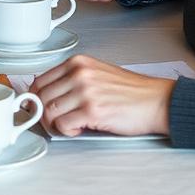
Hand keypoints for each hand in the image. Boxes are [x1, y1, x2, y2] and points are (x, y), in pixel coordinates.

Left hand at [32, 54, 173, 137]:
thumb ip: (72, 80)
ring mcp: (85, 92)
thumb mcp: (97, 74)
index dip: (37, 99)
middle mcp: (79, 74)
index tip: (41, 108)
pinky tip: (81, 129)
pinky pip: (63, 125)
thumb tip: (46, 96)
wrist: (157, 101)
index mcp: (78, 62)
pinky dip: (68, 131)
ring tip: (72, 125)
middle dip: (44, 114)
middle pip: (41, 97)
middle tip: (56, 122)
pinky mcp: (92, 111)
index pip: (40, 80)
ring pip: (49, 112)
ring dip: (56, 124)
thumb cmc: (131, 91)